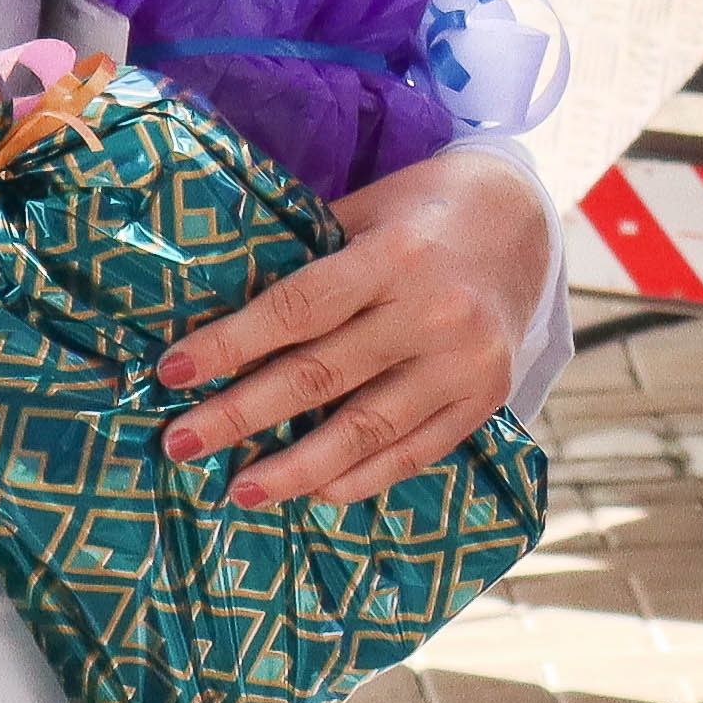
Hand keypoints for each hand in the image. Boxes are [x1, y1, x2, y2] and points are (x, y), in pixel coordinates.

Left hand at [164, 143, 559, 506]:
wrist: (530, 224)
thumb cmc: (425, 214)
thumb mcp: (367, 210)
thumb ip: (308, 257)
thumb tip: (218, 308)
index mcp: (394, 255)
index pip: (297, 309)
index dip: (230, 344)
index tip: (172, 371)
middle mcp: (432, 312)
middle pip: (320, 376)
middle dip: (241, 415)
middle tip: (180, 443)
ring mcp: (464, 363)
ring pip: (365, 430)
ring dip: (295, 468)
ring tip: (240, 490)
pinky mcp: (485, 397)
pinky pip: (415, 453)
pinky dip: (361, 479)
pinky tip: (314, 492)